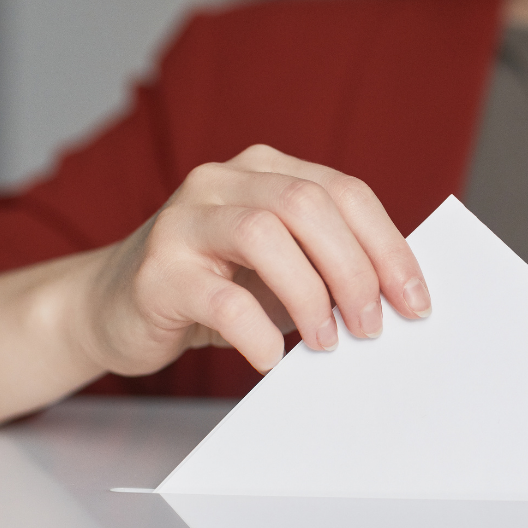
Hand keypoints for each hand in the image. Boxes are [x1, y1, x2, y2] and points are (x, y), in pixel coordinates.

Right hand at [80, 145, 431, 376]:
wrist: (112, 308)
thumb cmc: (213, 287)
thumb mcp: (279, 265)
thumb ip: (327, 262)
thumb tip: (397, 296)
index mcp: (264, 170)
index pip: (342, 192)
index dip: (387, 245)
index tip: (415, 300)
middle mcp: (221, 181)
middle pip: (306, 204)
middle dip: (353, 269)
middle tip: (370, 326)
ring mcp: (182, 221)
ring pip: (263, 235)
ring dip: (309, 296)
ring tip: (325, 342)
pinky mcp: (155, 272)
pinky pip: (220, 298)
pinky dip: (257, 332)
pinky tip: (269, 357)